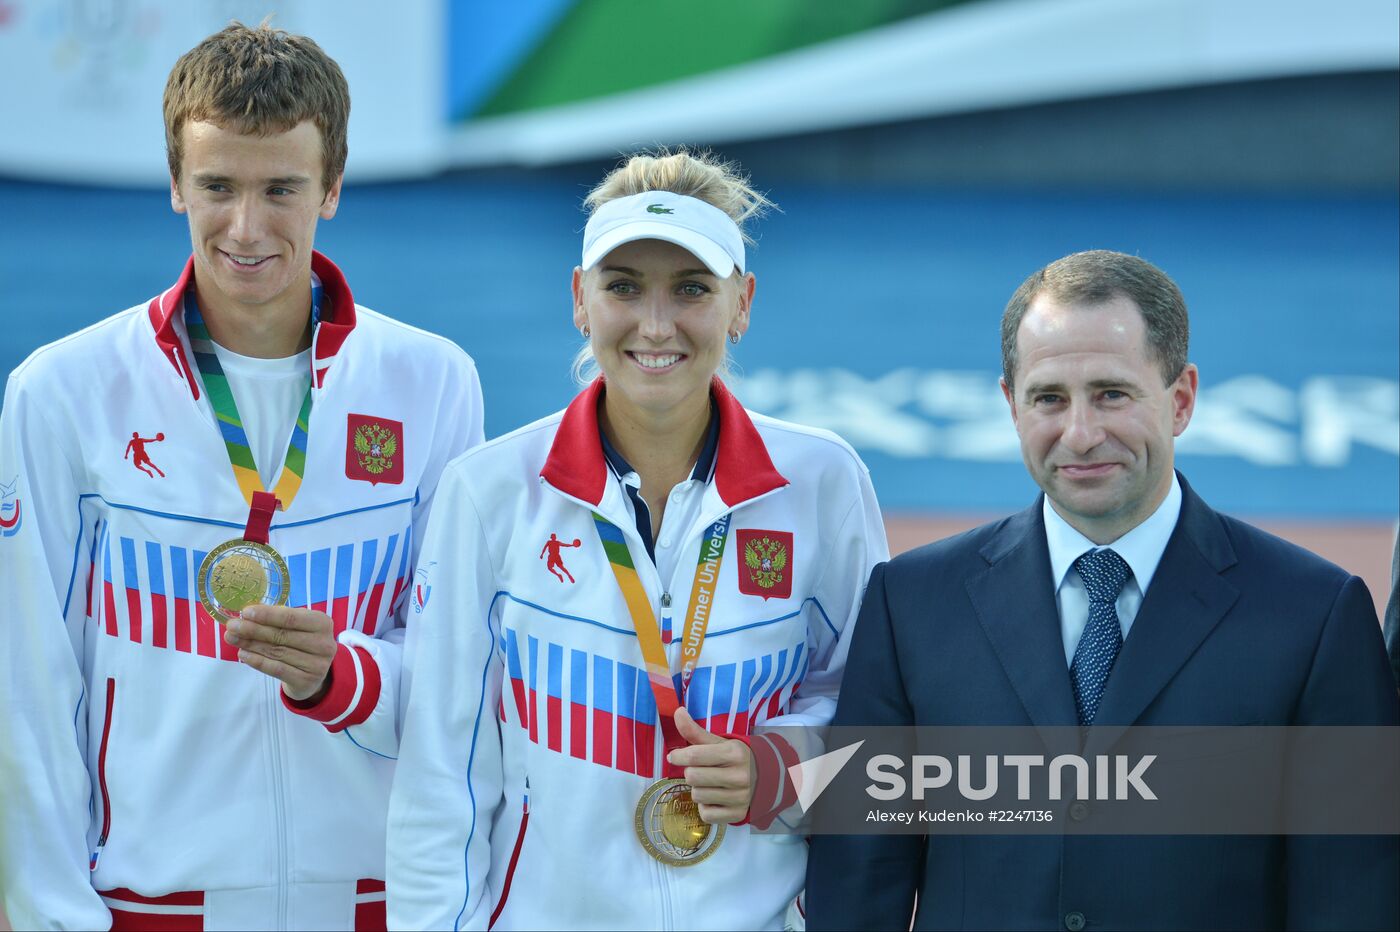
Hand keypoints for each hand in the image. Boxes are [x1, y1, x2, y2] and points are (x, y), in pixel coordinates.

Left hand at [224, 605, 336, 701]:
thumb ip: (278, 620)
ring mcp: (317, 664)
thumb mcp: (297, 627)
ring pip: (277, 652)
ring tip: (232, 638)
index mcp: (322, 623)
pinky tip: (243, 654)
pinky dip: (257, 661)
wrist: (314, 674)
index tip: (245, 612)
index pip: (291, 618)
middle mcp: (323, 643)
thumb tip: (247, 615)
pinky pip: (277, 669)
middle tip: (232, 626)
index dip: (267, 615)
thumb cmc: (302, 643)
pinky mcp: (306, 681)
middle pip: (281, 635)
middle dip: (253, 629)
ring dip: (251, 644)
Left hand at [668, 707, 754, 824]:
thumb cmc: (736, 758)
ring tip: (709, 784)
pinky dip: (705, 807)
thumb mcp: (719, 742)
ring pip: (696, 796)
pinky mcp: (737, 815)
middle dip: (691, 772)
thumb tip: (677, 711)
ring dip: (697, 789)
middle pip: (692, 777)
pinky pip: (705, 814)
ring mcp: (739, 798)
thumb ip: (695, 730)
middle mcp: (739, 776)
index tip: (674, 756)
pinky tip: (715, 798)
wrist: (766, 778)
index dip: (678, 756)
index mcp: (734, 753)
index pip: (694, 756)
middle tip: (700, 770)